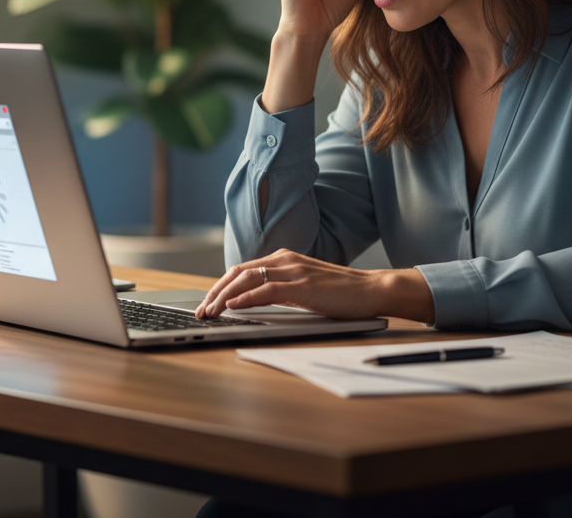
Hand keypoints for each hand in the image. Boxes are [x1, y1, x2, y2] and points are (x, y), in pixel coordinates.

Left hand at [195, 249, 436, 323]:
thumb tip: (252, 301)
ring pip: (248, 279)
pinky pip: (268, 290)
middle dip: (215, 291)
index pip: (242, 269)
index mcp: (283, 258)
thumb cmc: (340, 292)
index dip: (220, 286)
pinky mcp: (303, 286)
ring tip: (210, 311)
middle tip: (201, 310)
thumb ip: (280, 288)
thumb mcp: (303, 287)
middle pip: (239, 272)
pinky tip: (233, 306)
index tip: (207, 302)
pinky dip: (247, 297)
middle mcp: (285, 259)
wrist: (370, 289)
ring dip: (224, 296)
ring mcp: (294, 271)